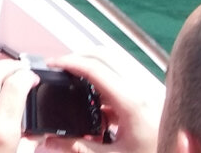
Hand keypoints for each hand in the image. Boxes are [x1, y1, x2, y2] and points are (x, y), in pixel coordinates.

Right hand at [33, 49, 161, 152]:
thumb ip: (79, 148)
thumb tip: (50, 141)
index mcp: (132, 102)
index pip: (95, 69)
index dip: (70, 63)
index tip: (53, 64)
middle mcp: (142, 91)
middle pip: (106, 56)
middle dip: (79, 57)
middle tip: (60, 66)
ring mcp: (148, 92)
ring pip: (115, 65)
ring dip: (92, 68)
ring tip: (73, 81)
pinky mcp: (150, 100)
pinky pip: (122, 81)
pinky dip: (104, 84)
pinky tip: (95, 106)